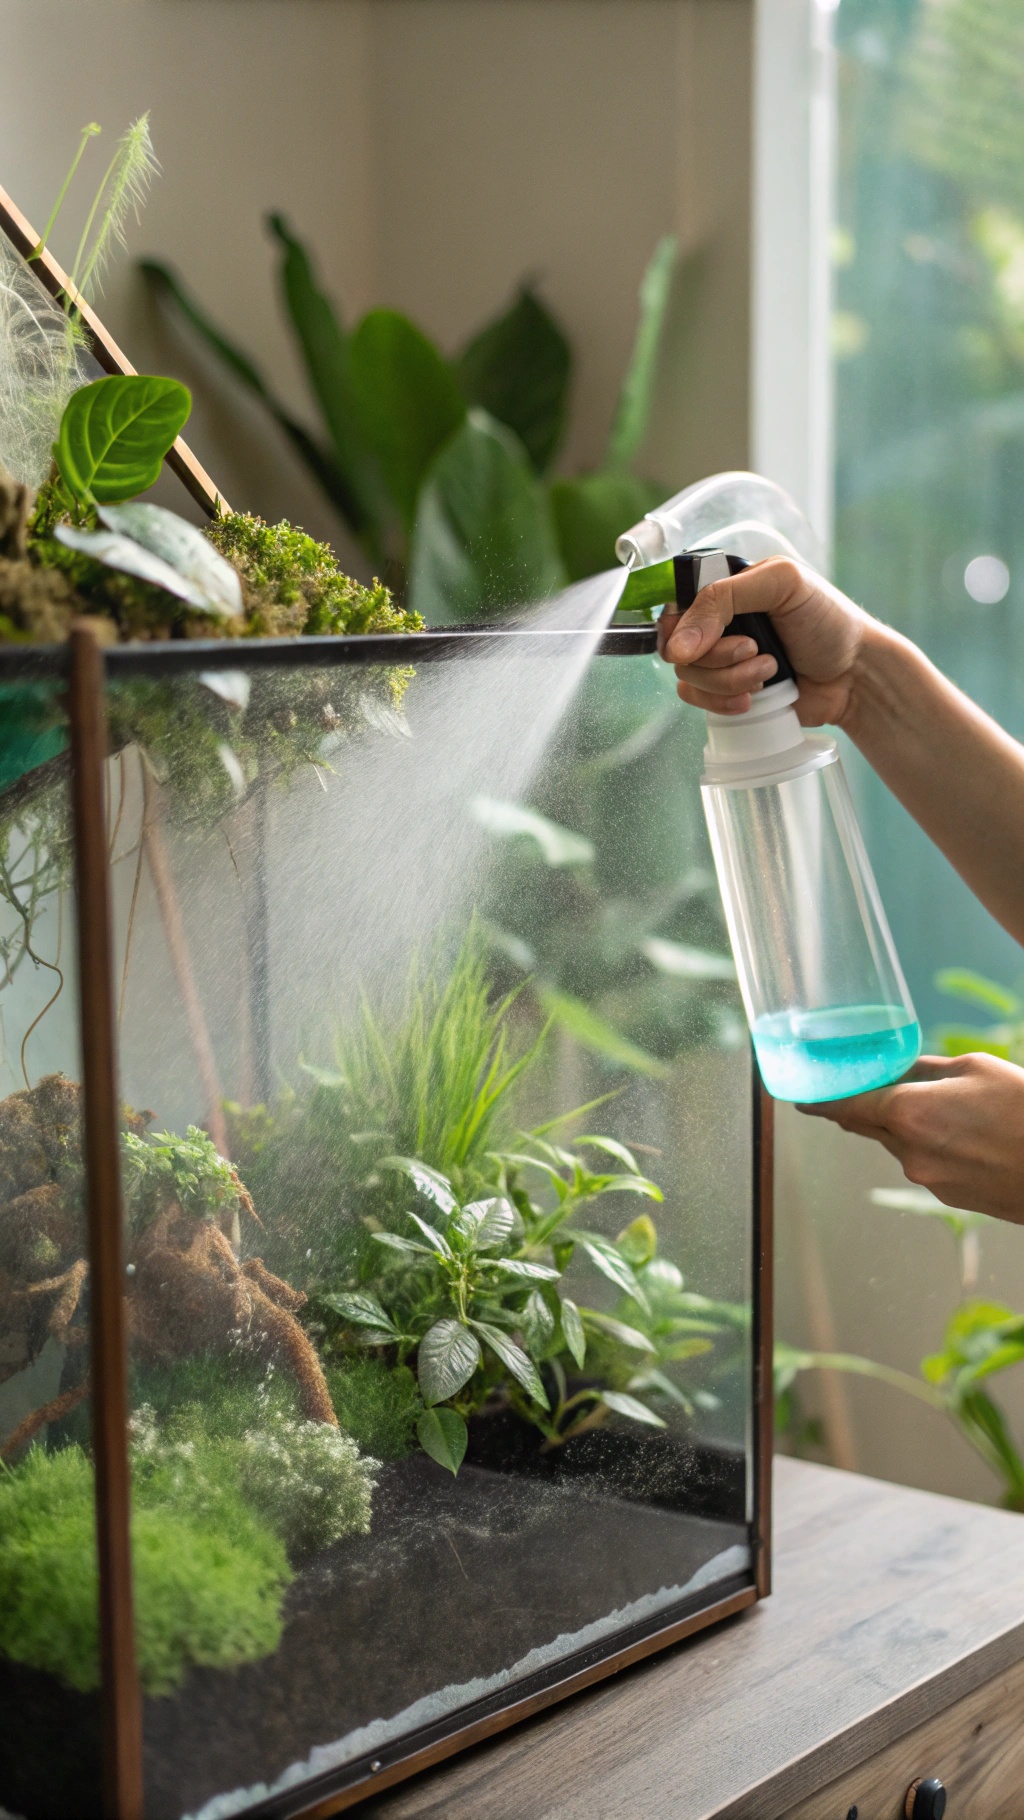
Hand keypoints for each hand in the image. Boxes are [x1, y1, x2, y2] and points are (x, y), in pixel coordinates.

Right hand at [658, 556, 871, 725]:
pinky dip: (723, 702)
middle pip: (677, 644)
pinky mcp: (726, 691)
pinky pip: (698, 700)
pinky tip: (754, 698)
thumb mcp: (782, 584)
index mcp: (728, 588)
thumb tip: (678, 646)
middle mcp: (718, 622)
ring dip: (729, 679)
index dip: (684, 625)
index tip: (707, 639)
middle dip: (717, 656)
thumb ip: (724, 597)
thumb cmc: (828, 621)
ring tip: (769, 671)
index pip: (677, 603)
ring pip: (688, 675)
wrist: (855, 675)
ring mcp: (721, 659)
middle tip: (756, 650)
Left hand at [797, 1053, 1023, 1224]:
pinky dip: (933, 1146)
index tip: (802, 1098)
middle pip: (871, 1125)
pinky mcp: (947, 1196)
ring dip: (910, 1126)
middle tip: (876, 1087)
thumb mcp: (975, 1069)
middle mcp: (909, 1151)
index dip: (821, 1101)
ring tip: (954, 1110)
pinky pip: (925, 1163)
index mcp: (909, 1112)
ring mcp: (928, 1179)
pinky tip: (966, 1135)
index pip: (846, 1106)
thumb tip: (901, 1071)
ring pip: (900, 1144)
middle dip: (872, 1107)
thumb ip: (926, 1071)